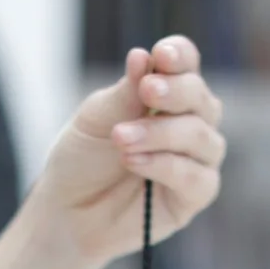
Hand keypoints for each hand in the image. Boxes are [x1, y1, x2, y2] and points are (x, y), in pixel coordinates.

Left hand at [24, 36, 226, 268]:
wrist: (67, 212)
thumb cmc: (82, 160)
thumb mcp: (95, 119)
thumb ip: (124, 93)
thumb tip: (143, 56)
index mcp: (167, 95)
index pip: (187, 65)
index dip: (180, 56)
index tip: (160, 55)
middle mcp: (189, 123)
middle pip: (202, 97)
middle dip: (175, 92)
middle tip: (146, 91)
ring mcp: (196, 160)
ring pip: (201, 137)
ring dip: (162, 133)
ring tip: (122, 139)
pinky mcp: (193, 196)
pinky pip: (198, 178)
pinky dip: (167, 167)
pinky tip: (136, 163)